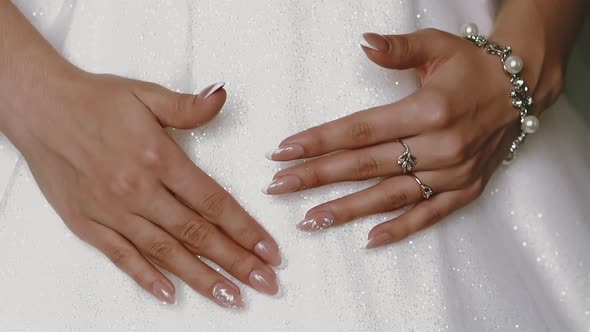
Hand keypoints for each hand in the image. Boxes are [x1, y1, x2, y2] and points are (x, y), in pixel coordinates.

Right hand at [7, 70, 281, 307]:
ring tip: (231, 297)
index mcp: (158, 158)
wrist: (39, 109)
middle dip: (235, 261)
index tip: (270, 250)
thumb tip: (224, 96)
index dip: (245, 229)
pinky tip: (171, 295)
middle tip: (265, 283)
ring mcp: (112, 211)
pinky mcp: (88, 224)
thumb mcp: (146, 94)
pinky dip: (147, 278)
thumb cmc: (95, 101)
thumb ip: (188, 106)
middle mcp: (138, 190)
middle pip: (196, 233)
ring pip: (165, 252)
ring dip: (201, 277)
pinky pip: (122, 257)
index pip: (213, 202)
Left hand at [264, 29, 561, 248]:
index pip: (359, 130)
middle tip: (279, 186)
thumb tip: (364, 43)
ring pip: (389, 196)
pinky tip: (369, 241)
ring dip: (347, 209)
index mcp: (427, 110)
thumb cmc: (473, 67)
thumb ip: (398, 49)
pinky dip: (400, 229)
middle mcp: (439, 146)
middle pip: (365, 165)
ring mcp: (453, 173)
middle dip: (317, 176)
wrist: (521, 89)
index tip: (283, 150)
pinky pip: (429, 215)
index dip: (319, 141)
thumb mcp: (437, 47)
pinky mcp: (465, 189)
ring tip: (310, 219)